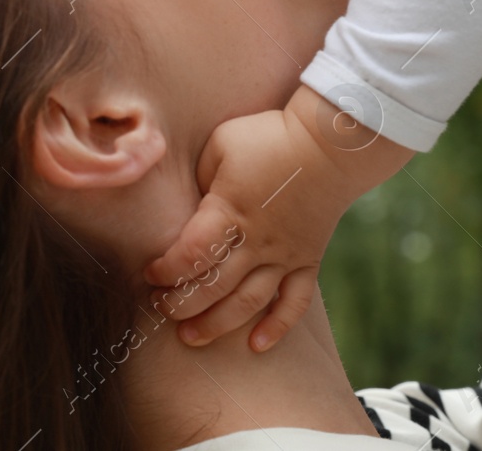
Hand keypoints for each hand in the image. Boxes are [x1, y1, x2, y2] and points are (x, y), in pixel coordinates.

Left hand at [144, 84, 409, 351]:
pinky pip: (294, 302)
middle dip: (181, 304)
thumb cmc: (269, 136)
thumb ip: (200, 178)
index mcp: (230, 211)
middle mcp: (257, 241)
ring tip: (190, 338)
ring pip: (248, 302)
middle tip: (162, 309)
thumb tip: (189, 206)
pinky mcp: (308, 260)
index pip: (190, 254)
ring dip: (217, 324)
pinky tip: (256, 345)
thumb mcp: (221, 145)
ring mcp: (284, 255)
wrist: (331, 144)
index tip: (150, 273)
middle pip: (213, 287)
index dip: (166, 270)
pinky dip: (277, 327)